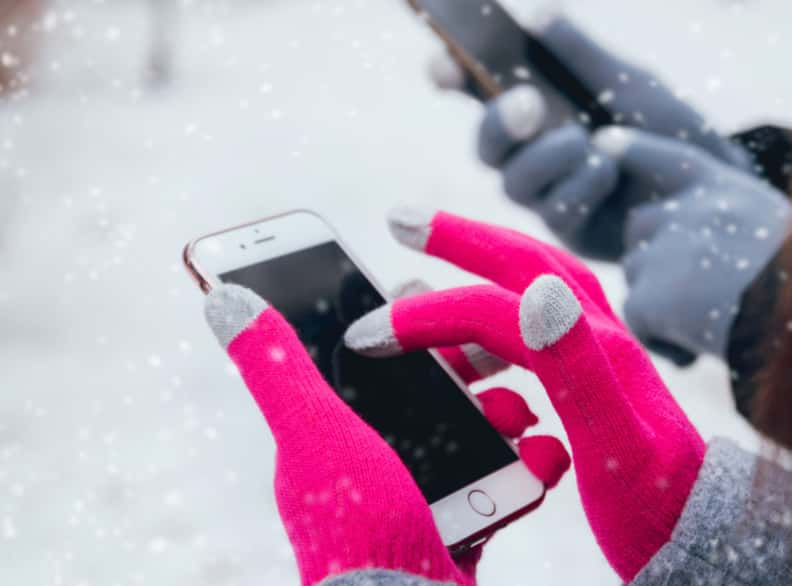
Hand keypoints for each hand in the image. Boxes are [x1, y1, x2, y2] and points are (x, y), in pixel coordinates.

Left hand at [203, 285, 567, 585]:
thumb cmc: (352, 523)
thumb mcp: (312, 430)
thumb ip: (276, 366)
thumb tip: (222, 298)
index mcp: (336, 430)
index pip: (366, 357)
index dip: (402, 323)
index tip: (432, 294)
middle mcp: (377, 456)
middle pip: (432, 390)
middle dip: (471, 368)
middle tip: (499, 356)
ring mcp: (421, 490)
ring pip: (474, 432)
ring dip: (506, 415)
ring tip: (522, 417)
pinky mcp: (461, 521)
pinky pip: (502, 480)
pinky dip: (528, 466)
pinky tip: (542, 457)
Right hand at [345, 208, 706, 580]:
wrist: (701, 535)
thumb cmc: (655, 506)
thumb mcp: (613, 447)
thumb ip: (577, 366)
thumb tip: (537, 291)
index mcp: (593, 351)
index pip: (493, 310)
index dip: (427, 317)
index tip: (368, 334)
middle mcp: (598, 337)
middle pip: (521, 262)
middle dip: (456, 236)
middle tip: (399, 219)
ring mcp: (600, 351)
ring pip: (533, 283)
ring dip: (480, 263)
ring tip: (429, 265)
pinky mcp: (600, 374)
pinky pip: (544, 318)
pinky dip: (506, 305)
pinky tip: (488, 332)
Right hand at [430, 17, 751, 258]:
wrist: (715, 185)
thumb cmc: (668, 128)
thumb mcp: (629, 82)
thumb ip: (582, 54)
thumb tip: (537, 13)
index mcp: (540, 106)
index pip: (480, 92)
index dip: (452, 79)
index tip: (442, 67)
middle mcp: (534, 153)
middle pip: (485, 146)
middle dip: (497, 124)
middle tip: (528, 101)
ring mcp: (550, 193)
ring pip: (513, 184)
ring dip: (547, 158)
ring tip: (590, 141)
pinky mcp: (572, 228)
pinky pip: (554, 211)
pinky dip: (581, 184)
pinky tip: (610, 167)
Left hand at [606, 128, 791, 360]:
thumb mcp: (778, 228)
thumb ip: (733, 222)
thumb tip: (706, 255)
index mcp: (723, 186)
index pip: (668, 157)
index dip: (637, 149)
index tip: (605, 141)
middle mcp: (685, 209)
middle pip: (639, 226)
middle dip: (655, 257)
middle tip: (700, 294)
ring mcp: (661, 250)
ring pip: (636, 275)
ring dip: (661, 303)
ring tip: (710, 323)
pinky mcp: (647, 295)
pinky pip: (638, 321)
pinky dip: (664, 341)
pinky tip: (699, 347)